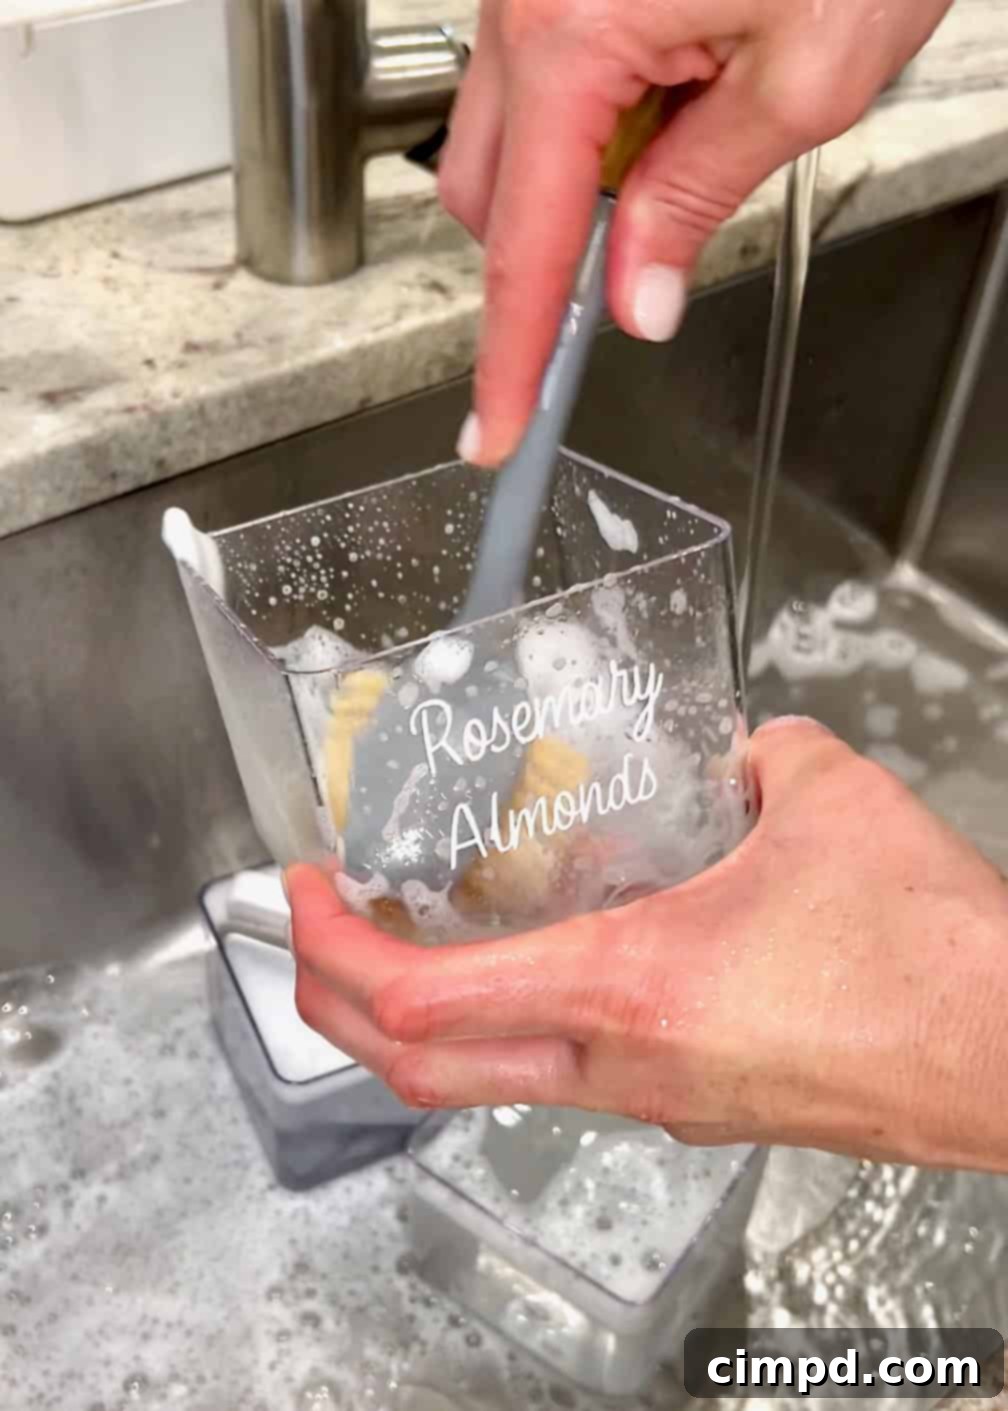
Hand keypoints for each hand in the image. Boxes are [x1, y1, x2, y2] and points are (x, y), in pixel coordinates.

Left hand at [288, 717, 1007, 1172]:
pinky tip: (560, 953)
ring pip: (494, 1076)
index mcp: (627, 989)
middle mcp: (623, 1067)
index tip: (304, 893)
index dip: (333, 950)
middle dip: (339, 1001)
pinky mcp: (700, 1111)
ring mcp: (657, 1104)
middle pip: (420, 1070)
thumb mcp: (827, 798)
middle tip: (319, 927)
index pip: (421, 1001)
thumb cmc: (930, 956)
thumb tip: (741, 748)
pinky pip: (574, 1071)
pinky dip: (525, 1017)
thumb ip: (761, 751)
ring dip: (432, 1012)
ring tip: (424, 926)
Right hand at [440, 0, 951, 465]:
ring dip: (580, 174)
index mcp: (571, 33)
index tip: (497, 429)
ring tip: (697, 112)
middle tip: (654, 238)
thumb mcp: (806, 74)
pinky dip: (595, 113)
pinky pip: (538, 76)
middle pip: (489, 196)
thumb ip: (699, 195)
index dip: (514, 355)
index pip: (526, 248)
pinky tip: (680, 69)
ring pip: (507, 136)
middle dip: (553, 246)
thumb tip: (638, 295)